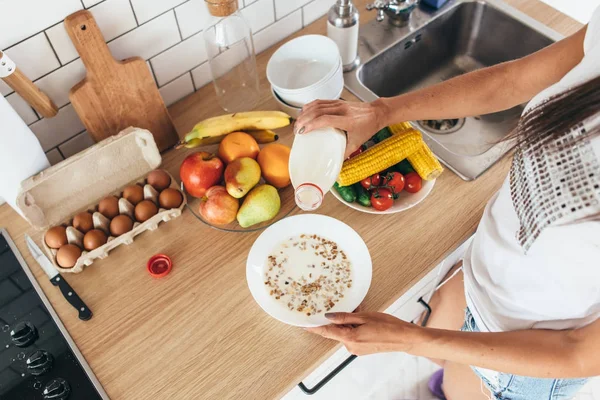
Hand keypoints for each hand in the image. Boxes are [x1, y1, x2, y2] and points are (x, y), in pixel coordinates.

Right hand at [294, 99, 387, 158]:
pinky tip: (304, 113)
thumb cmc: (368, 128)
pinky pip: (320, 102)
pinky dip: (309, 107)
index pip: (325, 119)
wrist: (377, 113)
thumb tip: (335, 166)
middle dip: (304, 120)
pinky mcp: (337, 101)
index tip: (302, 132)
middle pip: (317, 111)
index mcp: (347, 120)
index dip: (311, 124)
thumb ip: (345, 154)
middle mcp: (342, 110)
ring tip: (298, 123)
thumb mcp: (357, 143)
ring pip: (317, 105)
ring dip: (305, 113)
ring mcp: (339, 104)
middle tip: (297, 131)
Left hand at [305, 312, 423, 355]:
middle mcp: (351, 347)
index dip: (313, 327)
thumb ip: (345, 317)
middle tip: (351, 308)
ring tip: (363, 314)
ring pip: (345, 332)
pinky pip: (353, 336)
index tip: (302, 323)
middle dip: (340, 319)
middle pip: (336, 331)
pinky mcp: (361, 349)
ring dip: (350, 322)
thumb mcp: (365, 317)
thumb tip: (328, 316)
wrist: (404, 338)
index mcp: (350, 338)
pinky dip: (355, 327)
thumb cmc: (388, 326)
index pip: (326, 332)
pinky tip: (366, 321)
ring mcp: (356, 349)